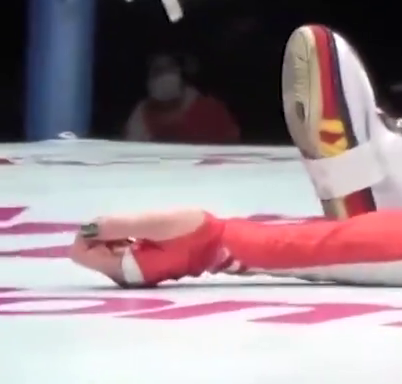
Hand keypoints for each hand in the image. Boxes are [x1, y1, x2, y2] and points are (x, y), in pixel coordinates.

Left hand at [69, 209, 222, 286]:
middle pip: (92, 253)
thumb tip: (89, 226)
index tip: (115, 222)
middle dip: (106, 235)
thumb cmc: (191, 233)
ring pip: (107, 253)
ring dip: (118, 237)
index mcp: (122, 268)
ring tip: (146, 229)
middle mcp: (123, 277)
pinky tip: (151, 236)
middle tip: (136, 225)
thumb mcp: (155, 223)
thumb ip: (120, 225)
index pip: (81, 253)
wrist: (223, 246)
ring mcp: (133, 276)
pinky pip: (122, 255)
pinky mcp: (144, 271)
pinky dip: (129, 242)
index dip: (89, 233)